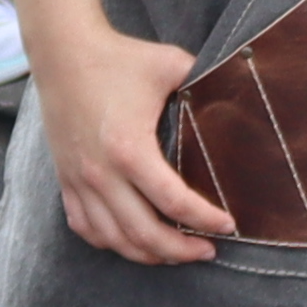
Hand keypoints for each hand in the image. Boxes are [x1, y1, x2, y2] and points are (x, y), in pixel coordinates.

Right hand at [29, 25, 230, 262]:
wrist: (63, 53)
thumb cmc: (119, 59)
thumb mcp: (170, 65)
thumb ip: (205, 81)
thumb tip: (242, 91)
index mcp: (129, 148)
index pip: (173, 201)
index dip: (204, 219)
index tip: (228, 225)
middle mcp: (100, 173)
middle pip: (143, 234)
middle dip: (180, 251)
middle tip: (207, 250)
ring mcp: (79, 181)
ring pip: (114, 239)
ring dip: (147, 253)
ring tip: (175, 253)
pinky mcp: (65, 180)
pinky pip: (85, 227)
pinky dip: (111, 242)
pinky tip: (132, 242)